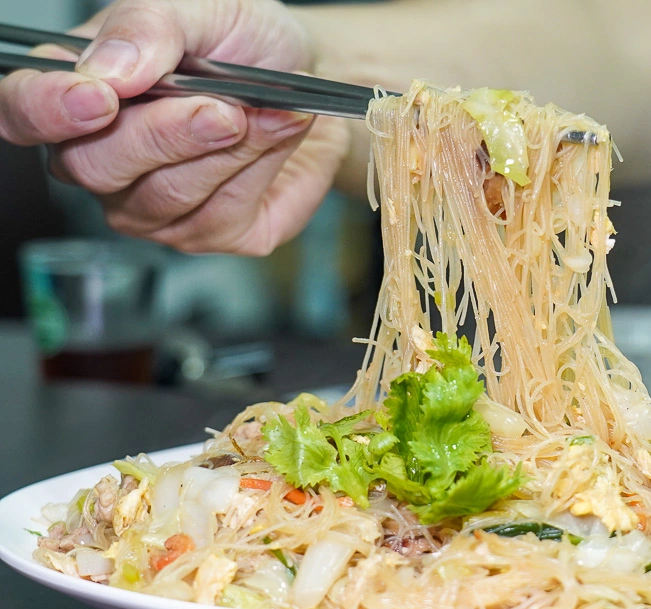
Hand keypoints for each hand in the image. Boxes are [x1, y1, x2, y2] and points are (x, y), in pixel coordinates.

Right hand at [0, 0, 349, 254]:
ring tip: (266, 109)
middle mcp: (103, 160)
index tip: (99, 99)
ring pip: (167, 197)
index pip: (22, 114)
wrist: (310, 79)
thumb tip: (110, 69)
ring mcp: (152, 208)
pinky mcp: (209, 233)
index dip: (48, 111)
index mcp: (78, 92)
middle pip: (96, 168)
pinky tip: (275, 134)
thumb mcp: (203, 8)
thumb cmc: (246, 43)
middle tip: (223, 106)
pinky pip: (220, 216)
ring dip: (227, 149)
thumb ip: (150, 26)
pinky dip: (257, 168)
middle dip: (166, 135)